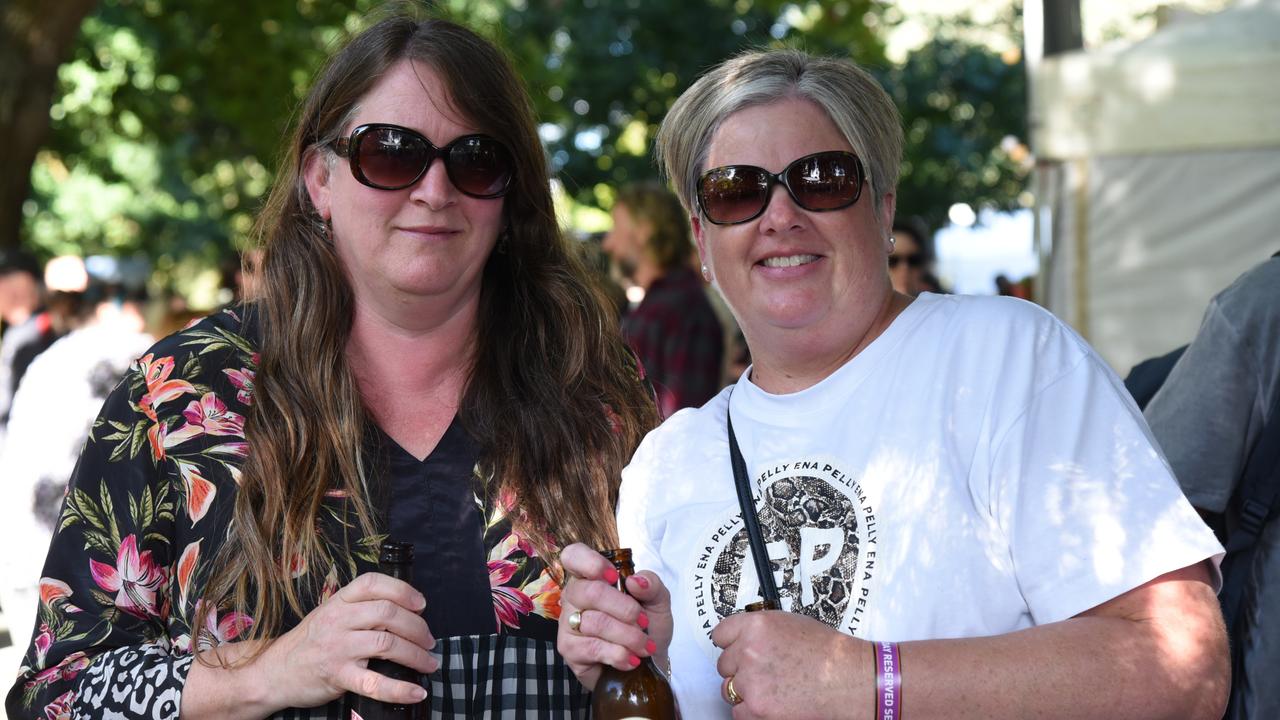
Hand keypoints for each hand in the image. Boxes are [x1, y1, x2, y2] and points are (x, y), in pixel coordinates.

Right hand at [255, 571, 438, 709]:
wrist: (274, 672)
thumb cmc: (310, 643)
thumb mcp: (330, 615)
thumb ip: (360, 609)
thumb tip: (405, 611)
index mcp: (339, 602)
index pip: (373, 583)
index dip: (402, 590)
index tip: (421, 604)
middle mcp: (338, 621)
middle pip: (388, 614)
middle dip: (417, 627)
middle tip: (429, 640)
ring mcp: (338, 648)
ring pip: (387, 644)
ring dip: (416, 655)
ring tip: (428, 663)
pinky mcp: (338, 676)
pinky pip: (375, 683)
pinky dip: (400, 689)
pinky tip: (416, 692)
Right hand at [556, 542, 672, 689]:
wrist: (649, 663)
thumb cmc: (647, 626)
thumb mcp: (658, 601)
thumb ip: (652, 584)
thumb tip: (635, 581)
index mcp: (591, 577)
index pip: (573, 556)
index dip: (591, 562)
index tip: (614, 577)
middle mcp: (574, 596)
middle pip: (591, 592)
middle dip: (626, 609)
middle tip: (644, 622)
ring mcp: (568, 623)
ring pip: (595, 622)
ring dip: (628, 636)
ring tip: (644, 645)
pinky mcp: (569, 649)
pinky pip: (593, 648)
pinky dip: (619, 654)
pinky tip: (631, 659)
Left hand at [711, 610, 869, 718]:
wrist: (849, 679)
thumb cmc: (829, 652)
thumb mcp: (791, 624)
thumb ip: (761, 631)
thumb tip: (744, 639)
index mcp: (756, 625)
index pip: (720, 634)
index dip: (730, 644)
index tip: (735, 650)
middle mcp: (748, 650)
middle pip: (724, 664)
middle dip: (740, 669)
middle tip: (764, 672)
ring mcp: (751, 681)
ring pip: (729, 689)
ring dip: (745, 691)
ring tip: (772, 688)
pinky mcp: (756, 708)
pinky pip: (738, 712)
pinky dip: (751, 711)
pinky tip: (773, 703)